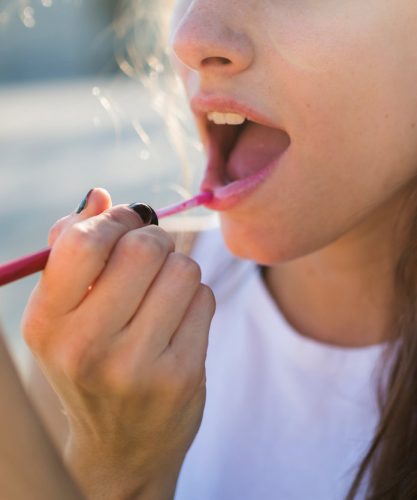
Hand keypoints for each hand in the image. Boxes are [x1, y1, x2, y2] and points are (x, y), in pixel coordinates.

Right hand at [22, 188, 215, 499]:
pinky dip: (195, 299)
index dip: (115, 219)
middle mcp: (86, 346)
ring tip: (162, 296)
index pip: (83, 241)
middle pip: (144, 248)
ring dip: (178, 271)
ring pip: (183, 270)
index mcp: (47, 323)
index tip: (126, 223)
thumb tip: (100, 195)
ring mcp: (137, 365)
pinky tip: (178, 323)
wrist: (122, 446)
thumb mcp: (62, 316)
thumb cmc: (90, 364)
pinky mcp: (181, 375)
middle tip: (151, 254)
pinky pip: (205, 299)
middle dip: (154, 240)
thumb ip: (72, 248)